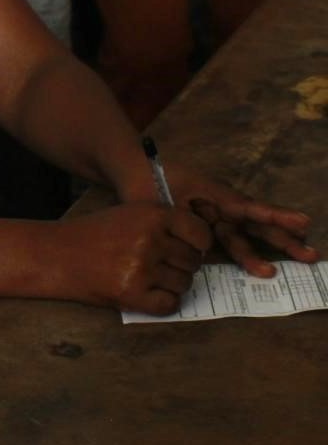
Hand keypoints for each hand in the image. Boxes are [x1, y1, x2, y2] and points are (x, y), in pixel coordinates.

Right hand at [54, 203, 211, 315]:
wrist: (57, 254)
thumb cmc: (94, 233)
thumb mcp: (130, 214)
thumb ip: (163, 224)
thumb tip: (201, 246)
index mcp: (152, 215)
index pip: (200, 233)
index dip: (199, 244)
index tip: (189, 248)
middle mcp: (150, 240)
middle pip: (193, 261)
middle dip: (182, 265)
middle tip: (160, 265)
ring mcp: (142, 268)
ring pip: (184, 284)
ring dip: (172, 284)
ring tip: (148, 278)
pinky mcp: (132, 294)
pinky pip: (169, 304)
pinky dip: (163, 302)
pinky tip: (147, 294)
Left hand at [168, 171, 317, 277]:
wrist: (135, 172)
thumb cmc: (154, 179)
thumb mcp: (171, 196)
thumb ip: (189, 220)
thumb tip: (204, 249)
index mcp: (218, 195)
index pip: (252, 208)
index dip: (277, 217)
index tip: (302, 222)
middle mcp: (221, 207)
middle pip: (255, 226)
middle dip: (282, 240)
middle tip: (310, 255)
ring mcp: (214, 218)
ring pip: (241, 240)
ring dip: (258, 256)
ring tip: (274, 272)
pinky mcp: (202, 229)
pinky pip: (221, 245)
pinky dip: (236, 257)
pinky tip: (254, 269)